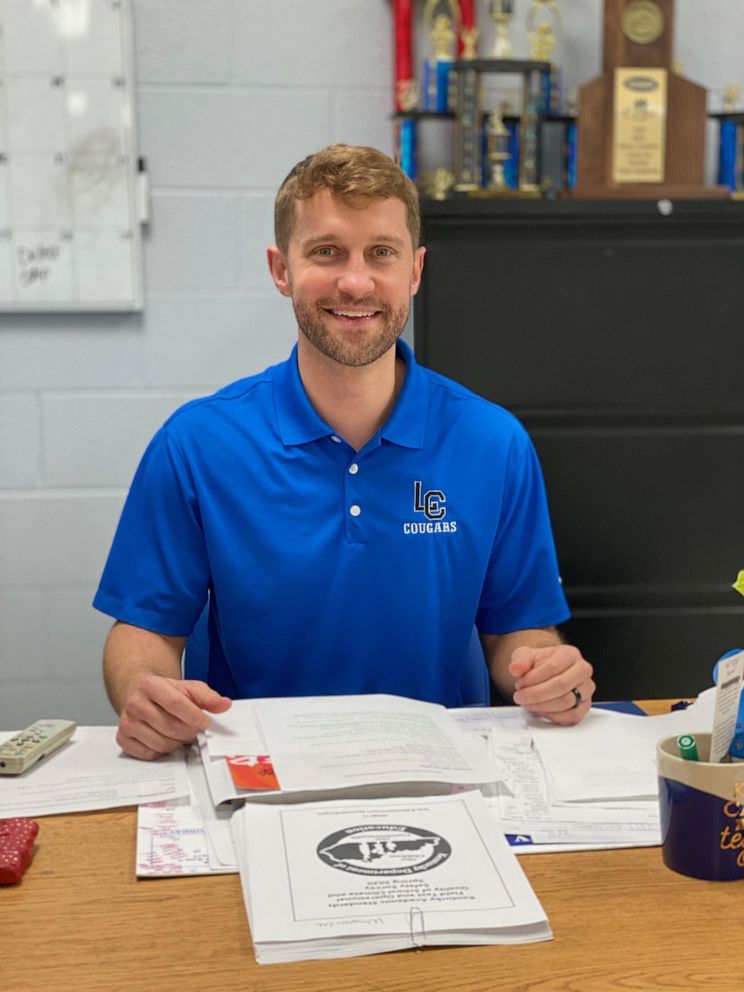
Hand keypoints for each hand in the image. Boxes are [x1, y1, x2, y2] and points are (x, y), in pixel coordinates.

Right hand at [116, 675, 231, 759]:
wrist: (140, 695)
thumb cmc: (167, 693)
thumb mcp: (188, 688)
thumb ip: (208, 697)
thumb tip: (225, 705)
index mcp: (150, 685)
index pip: (176, 704)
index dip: (194, 717)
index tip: (205, 723)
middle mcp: (135, 703)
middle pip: (170, 727)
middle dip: (189, 732)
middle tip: (195, 731)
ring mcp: (126, 722)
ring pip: (161, 743)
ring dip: (178, 743)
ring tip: (181, 734)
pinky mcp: (122, 738)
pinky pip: (149, 754)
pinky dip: (163, 752)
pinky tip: (166, 740)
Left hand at [509, 644, 593, 724]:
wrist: (545, 673)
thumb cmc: (538, 664)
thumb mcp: (524, 656)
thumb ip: (519, 660)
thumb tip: (516, 668)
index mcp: (570, 654)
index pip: (552, 667)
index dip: (533, 679)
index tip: (519, 684)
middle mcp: (582, 670)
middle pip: (562, 685)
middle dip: (537, 694)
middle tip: (520, 697)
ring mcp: (586, 689)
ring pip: (567, 702)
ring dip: (543, 706)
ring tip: (528, 703)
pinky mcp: (585, 705)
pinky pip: (573, 715)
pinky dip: (554, 716)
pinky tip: (541, 711)